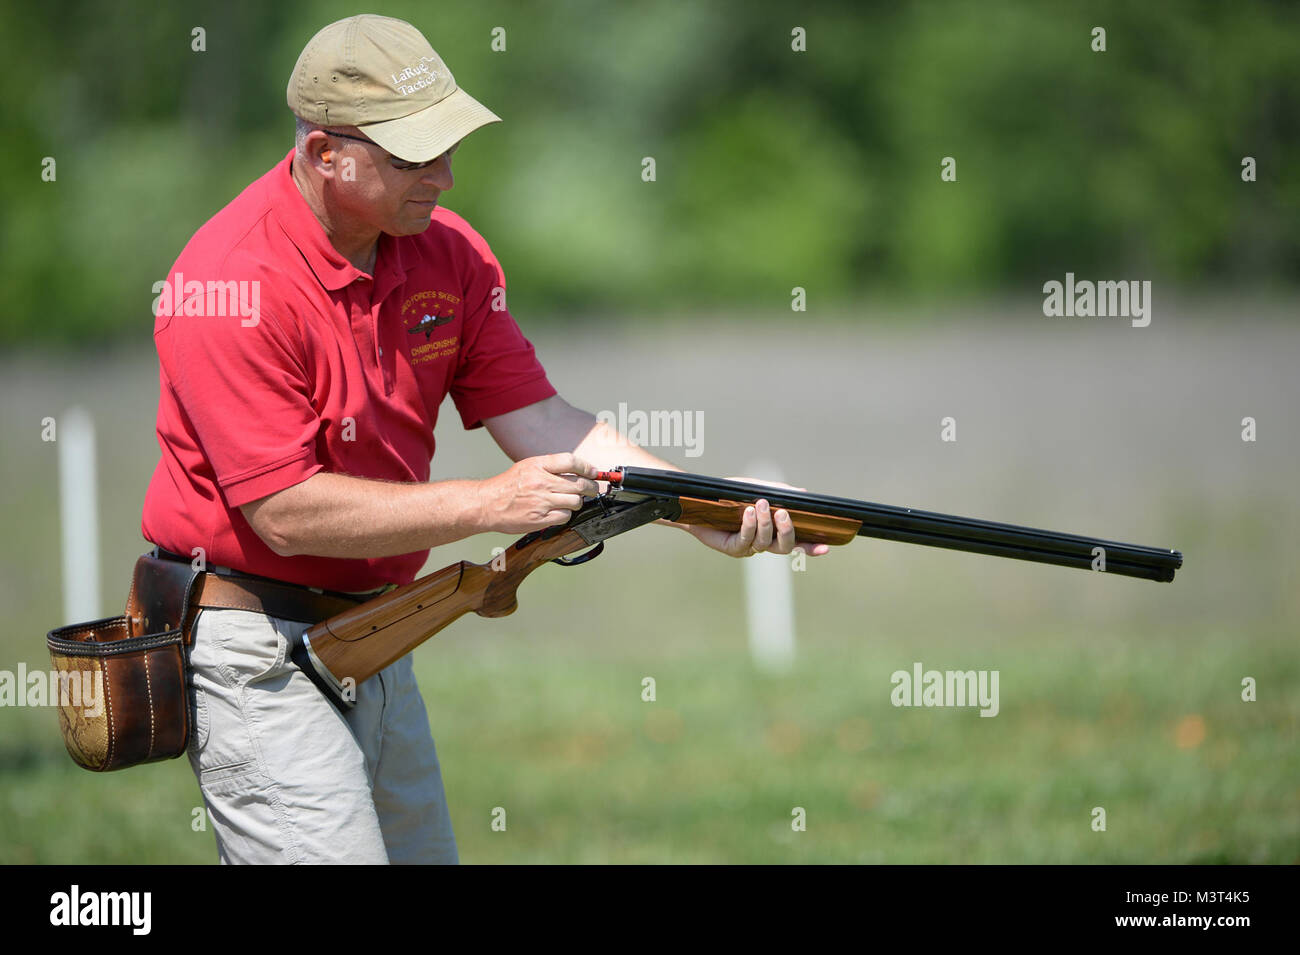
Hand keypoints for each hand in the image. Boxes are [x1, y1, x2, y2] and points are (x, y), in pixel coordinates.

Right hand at [478, 453, 598, 533]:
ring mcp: (541, 501)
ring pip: (575, 501)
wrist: (488, 504)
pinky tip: (559, 512)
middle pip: (578, 484)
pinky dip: (565, 515)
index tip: (594, 472)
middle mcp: (540, 482)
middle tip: (592, 489)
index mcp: (538, 465)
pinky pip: (565, 517)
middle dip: (591, 488)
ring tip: (571, 501)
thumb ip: (550, 466)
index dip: (587, 467)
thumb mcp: (527, 466)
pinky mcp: (540, 518)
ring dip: (577, 502)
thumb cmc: (508, 485)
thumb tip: (577, 471)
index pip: (571, 461)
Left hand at [684, 476, 832, 558]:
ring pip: (764, 542)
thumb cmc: (729, 496)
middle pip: (784, 547)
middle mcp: (763, 543)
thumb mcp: (756, 489)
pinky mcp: (732, 548)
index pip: (797, 542)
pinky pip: (745, 540)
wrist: (699, 501)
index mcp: (773, 532)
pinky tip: (749, 512)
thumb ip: (778, 492)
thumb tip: (803, 494)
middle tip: (783, 513)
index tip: (825, 546)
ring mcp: (748, 548)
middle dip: (787, 531)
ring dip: (765, 523)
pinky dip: (749, 525)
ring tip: (761, 504)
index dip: (811, 547)